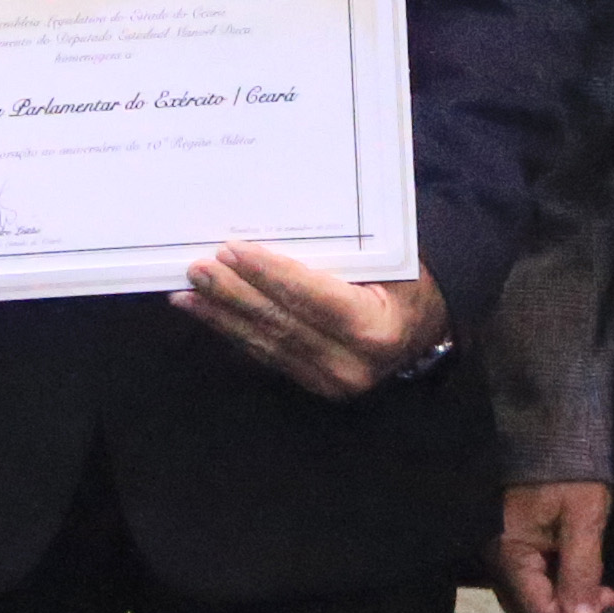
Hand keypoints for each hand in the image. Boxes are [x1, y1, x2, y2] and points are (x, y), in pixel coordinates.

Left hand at [176, 244, 443, 400]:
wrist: (427, 325)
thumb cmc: (408, 280)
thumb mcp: (388, 260)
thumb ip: (340, 253)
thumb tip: (274, 226)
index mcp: (376, 328)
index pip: (312, 298)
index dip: (269, 274)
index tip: (231, 251)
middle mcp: (353, 365)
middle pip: (281, 323)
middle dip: (234, 295)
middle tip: (197, 268)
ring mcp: (332, 382)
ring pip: (267, 343)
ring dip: (222, 316)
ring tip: (187, 291)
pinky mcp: (315, 386)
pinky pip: (268, 355)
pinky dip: (234, 331)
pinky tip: (207, 313)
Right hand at [497, 480, 612, 612]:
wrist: (555, 434)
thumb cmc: (572, 473)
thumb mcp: (584, 520)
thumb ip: (582, 572)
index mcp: (509, 554)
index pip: (538, 612)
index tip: (608, 597)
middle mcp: (496, 559)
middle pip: (529, 612)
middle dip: (568, 610)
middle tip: (604, 592)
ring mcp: (500, 552)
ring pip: (528, 599)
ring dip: (562, 598)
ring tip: (594, 582)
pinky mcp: (509, 543)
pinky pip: (527, 581)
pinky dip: (552, 584)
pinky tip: (575, 569)